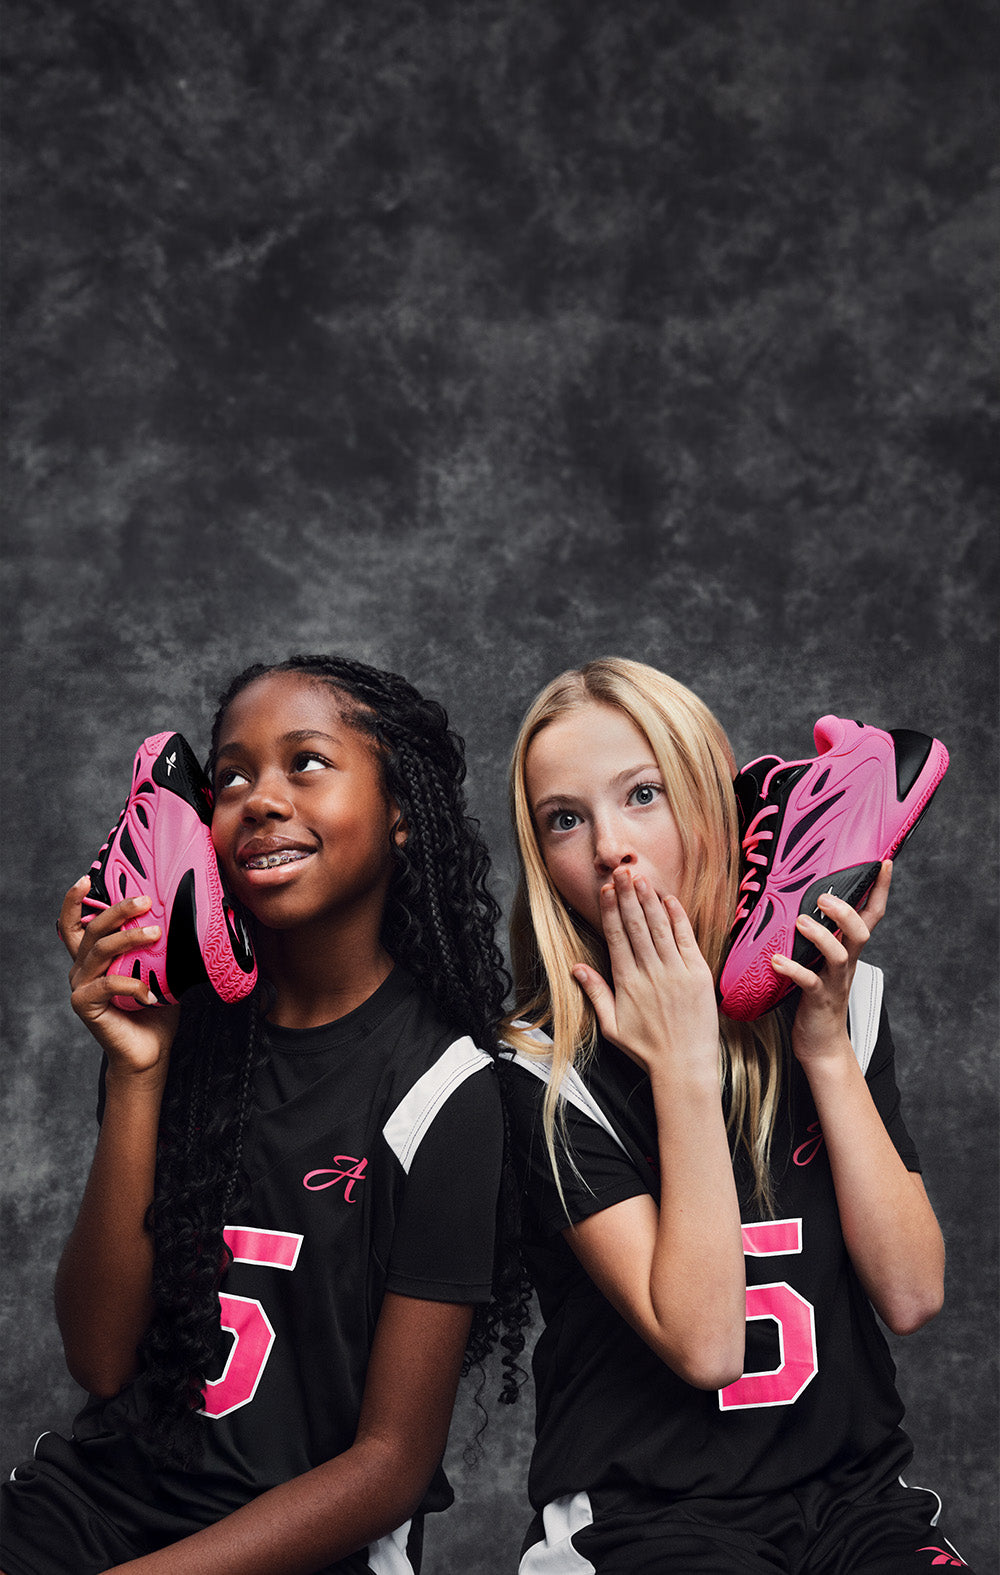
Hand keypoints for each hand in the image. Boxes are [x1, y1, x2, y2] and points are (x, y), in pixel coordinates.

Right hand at [58, 878, 178, 1074]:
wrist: (150, 1050)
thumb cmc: (155, 1008)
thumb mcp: (158, 968)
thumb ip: (157, 946)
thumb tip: (183, 914)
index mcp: (94, 956)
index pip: (76, 924)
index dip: (74, 900)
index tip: (87, 878)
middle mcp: (82, 968)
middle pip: (93, 930)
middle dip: (118, 911)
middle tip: (145, 901)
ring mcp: (81, 986)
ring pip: (99, 951)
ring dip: (128, 939)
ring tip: (156, 933)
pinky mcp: (85, 1005)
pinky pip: (107, 984)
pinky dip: (132, 984)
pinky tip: (151, 993)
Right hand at [572, 867, 719, 1079]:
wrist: (684, 1067)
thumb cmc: (646, 1050)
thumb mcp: (611, 1026)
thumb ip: (595, 993)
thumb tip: (576, 968)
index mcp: (627, 983)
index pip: (616, 937)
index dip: (610, 910)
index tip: (606, 890)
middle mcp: (651, 972)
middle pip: (636, 925)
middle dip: (627, 896)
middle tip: (620, 871)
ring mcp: (677, 972)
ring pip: (660, 927)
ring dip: (649, 901)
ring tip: (640, 878)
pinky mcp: (699, 975)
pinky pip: (687, 939)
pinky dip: (678, 918)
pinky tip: (670, 900)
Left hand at [773, 860, 891, 1063]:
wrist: (822, 1044)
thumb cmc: (817, 997)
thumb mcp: (820, 960)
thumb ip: (816, 934)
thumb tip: (797, 900)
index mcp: (848, 951)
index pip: (871, 916)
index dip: (881, 890)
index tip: (885, 862)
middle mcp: (845, 964)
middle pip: (861, 932)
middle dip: (846, 912)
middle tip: (824, 898)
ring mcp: (833, 982)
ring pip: (838, 955)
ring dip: (820, 936)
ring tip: (800, 923)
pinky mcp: (817, 1000)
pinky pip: (809, 982)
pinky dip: (792, 969)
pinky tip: (776, 960)